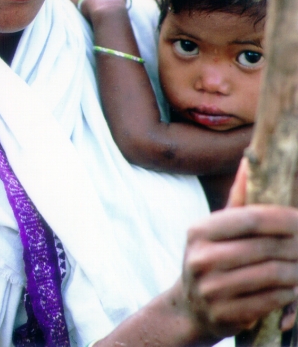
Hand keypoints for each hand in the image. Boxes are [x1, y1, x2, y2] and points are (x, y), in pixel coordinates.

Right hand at [182, 161, 297, 336]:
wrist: (189, 307)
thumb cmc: (210, 258)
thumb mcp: (216, 228)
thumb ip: (238, 198)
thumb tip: (249, 160)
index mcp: (199, 231)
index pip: (250, 218)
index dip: (281, 217)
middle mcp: (201, 258)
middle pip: (263, 247)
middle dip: (294, 245)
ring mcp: (211, 289)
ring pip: (270, 274)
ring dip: (295, 270)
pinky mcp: (223, 314)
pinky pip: (269, 301)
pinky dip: (287, 293)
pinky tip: (292, 287)